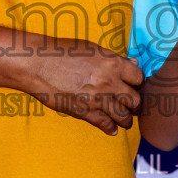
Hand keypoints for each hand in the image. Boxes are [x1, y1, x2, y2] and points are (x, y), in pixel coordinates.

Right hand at [29, 42, 143, 134]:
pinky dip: (110, 128)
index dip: (136, 82)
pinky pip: (105, 125)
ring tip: (124, 120)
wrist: (39, 64)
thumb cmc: (63, 51)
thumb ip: (114, 58)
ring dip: (125, 119)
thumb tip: (133, 62)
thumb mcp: (92, 49)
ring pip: (124, 116)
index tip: (132, 85)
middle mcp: (109, 82)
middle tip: (130, 105)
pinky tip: (111, 129)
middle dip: (134, 103)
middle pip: (135, 100)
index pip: (139, 78)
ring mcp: (98, 99)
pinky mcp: (85, 112)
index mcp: (113, 64)